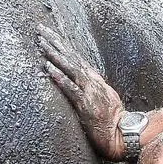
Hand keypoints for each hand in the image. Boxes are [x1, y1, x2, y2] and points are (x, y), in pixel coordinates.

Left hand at [37, 25, 125, 160]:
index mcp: (94, 79)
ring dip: (54, 54)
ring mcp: (89, 91)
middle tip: (40, 29)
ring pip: (70, 68)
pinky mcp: (85, 104)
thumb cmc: (110, 120)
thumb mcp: (101, 98)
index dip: (62, 44)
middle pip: (71, 57)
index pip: (76, 57)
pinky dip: (58, 76)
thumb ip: (88, 87)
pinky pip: (70, 88)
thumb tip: (72, 80)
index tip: (49, 33)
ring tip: (41, 43)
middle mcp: (92, 81)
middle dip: (55, 42)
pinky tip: (47, 67)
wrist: (122, 135)